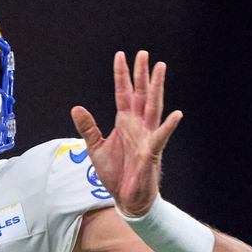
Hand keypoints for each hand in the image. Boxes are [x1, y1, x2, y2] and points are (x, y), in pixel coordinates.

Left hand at [71, 51, 182, 216]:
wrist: (127, 198)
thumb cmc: (116, 173)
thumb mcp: (95, 148)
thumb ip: (88, 128)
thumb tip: (76, 108)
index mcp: (125, 122)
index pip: (123, 93)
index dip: (122, 75)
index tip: (121, 56)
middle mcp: (138, 125)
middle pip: (141, 94)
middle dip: (141, 74)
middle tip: (143, 54)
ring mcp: (147, 137)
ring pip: (153, 107)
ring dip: (157, 88)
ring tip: (160, 69)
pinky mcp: (152, 152)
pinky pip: (161, 137)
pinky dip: (168, 126)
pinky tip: (176, 114)